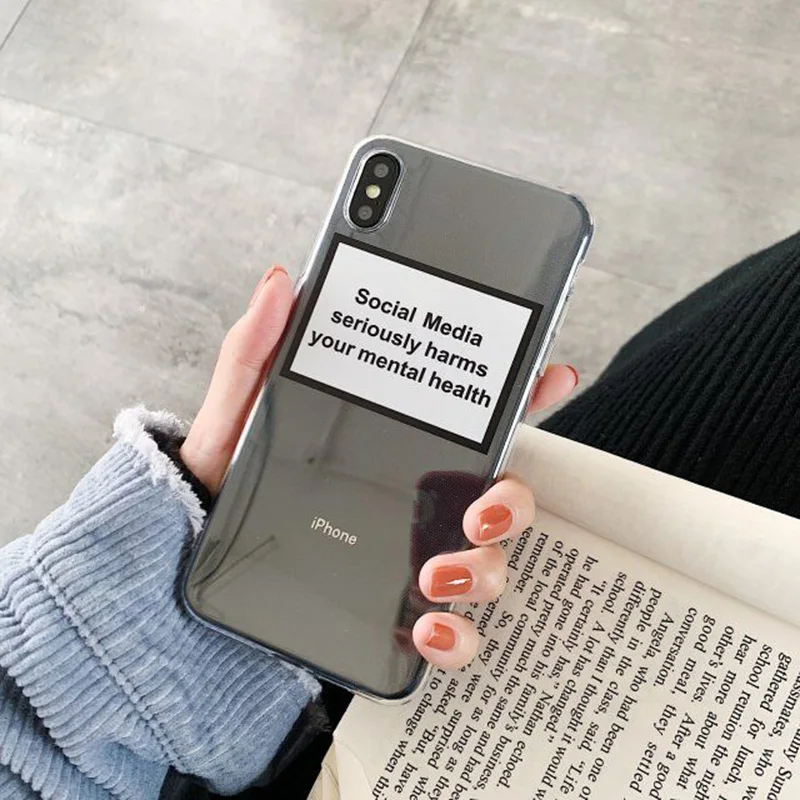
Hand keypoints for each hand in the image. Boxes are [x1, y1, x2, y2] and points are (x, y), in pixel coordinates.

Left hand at [181, 267, 577, 669]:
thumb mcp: (237, 415)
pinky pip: (451, 634)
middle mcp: (415, 506)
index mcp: (394, 452)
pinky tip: (425, 626)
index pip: (472, 421)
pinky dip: (455, 636)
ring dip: (483, 570)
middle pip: (503, 499)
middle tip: (478, 509)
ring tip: (434, 573)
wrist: (194, 564)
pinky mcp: (394, 615)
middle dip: (511, 503)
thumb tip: (284, 281)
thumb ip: (257, 351)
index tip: (551, 374)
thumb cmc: (225, 485)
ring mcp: (410, 561)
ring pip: (490, 566)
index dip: (524, 398)